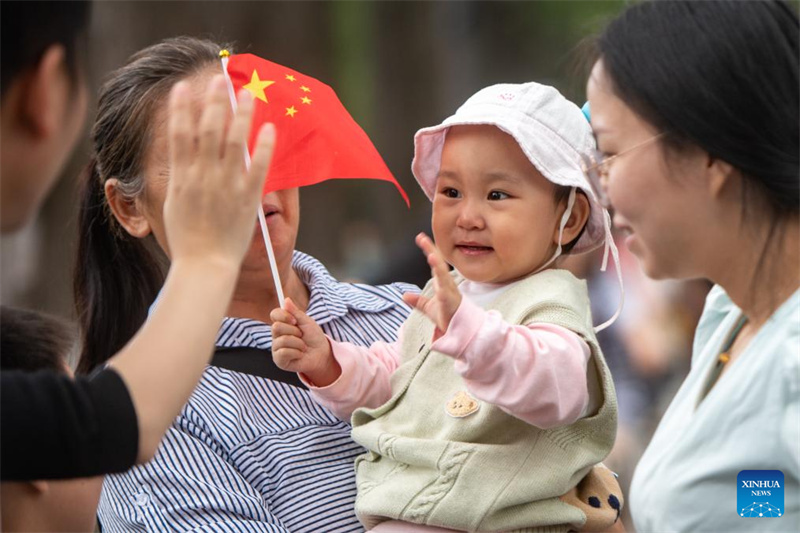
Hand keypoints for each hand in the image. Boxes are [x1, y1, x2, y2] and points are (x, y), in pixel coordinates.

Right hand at [163, 75, 274, 269]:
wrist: (204, 266)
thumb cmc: (187, 239)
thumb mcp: (173, 204)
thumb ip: (180, 178)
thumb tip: (182, 156)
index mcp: (181, 178)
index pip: (180, 135)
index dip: (181, 109)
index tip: (184, 87)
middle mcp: (203, 178)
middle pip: (208, 131)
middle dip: (214, 102)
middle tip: (220, 79)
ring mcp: (226, 187)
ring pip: (234, 142)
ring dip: (241, 115)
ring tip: (248, 93)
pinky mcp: (247, 199)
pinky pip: (259, 168)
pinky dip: (264, 148)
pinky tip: (270, 128)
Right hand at [270, 298, 340, 385]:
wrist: (322, 353)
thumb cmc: (314, 337)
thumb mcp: (307, 322)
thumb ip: (295, 312)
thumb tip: (286, 299)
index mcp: (283, 323)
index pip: (274, 314)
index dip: (284, 316)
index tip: (295, 320)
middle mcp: (277, 335)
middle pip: (276, 327)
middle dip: (294, 331)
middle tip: (301, 335)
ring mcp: (277, 348)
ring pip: (282, 340)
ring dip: (298, 343)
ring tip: (303, 347)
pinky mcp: (279, 360)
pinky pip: (284, 353)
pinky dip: (296, 353)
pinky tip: (300, 354)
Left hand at [402, 233, 461, 333]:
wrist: (459, 330)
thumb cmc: (447, 316)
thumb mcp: (428, 308)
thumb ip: (418, 301)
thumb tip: (405, 296)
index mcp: (441, 282)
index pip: (434, 262)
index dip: (428, 250)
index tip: (420, 238)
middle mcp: (446, 283)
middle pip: (438, 263)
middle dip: (431, 250)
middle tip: (422, 238)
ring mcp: (449, 291)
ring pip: (443, 274)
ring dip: (437, 264)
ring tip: (430, 254)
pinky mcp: (449, 301)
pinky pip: (445, 291)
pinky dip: (442, 284)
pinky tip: (438, 278)